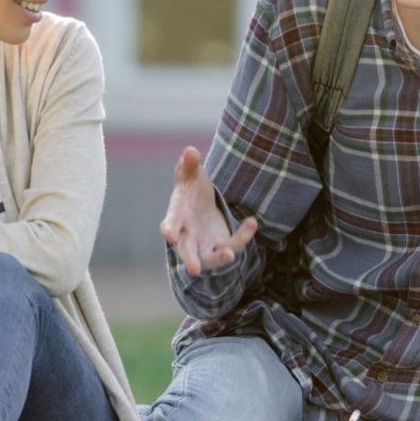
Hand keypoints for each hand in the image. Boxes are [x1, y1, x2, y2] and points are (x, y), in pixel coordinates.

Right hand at [161, 146, 255, 276]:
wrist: (201, 203)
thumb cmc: (190, 188)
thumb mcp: (190, 174)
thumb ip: (189, 164)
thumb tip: (190, 150)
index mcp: (176, 217)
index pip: (170, 225)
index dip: (169, 229)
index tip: (169, 234)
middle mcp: (187, 235)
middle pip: (186, 251)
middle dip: (189, 260)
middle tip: (194, 270)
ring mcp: (204, 244)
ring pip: (209, 259)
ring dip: (218, 259)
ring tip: (229, 255)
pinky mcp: (221, 245)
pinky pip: (231, 245)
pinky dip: (242, 237)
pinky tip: (251, 221)